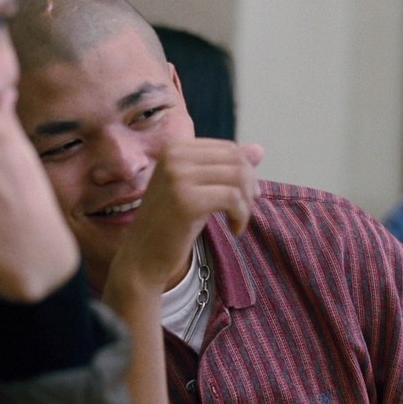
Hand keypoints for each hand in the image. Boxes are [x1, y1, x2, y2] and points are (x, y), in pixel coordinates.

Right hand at [104, 138, 262, 300]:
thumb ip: (227, 167)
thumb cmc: (172, 222)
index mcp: (175, 147)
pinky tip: (235, 230)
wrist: (143, 256)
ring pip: (238, 178)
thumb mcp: (201, 188)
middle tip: (244, 210)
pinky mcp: (186, 200)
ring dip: (247, 203)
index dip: (246, 171)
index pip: (229, 148)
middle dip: (249, 186)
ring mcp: (178, 176)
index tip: (245, 196)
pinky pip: (233, 199)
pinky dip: (242, 216)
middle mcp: (174, 155)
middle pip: (236, 160)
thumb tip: (260, 149)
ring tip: (238, 220)